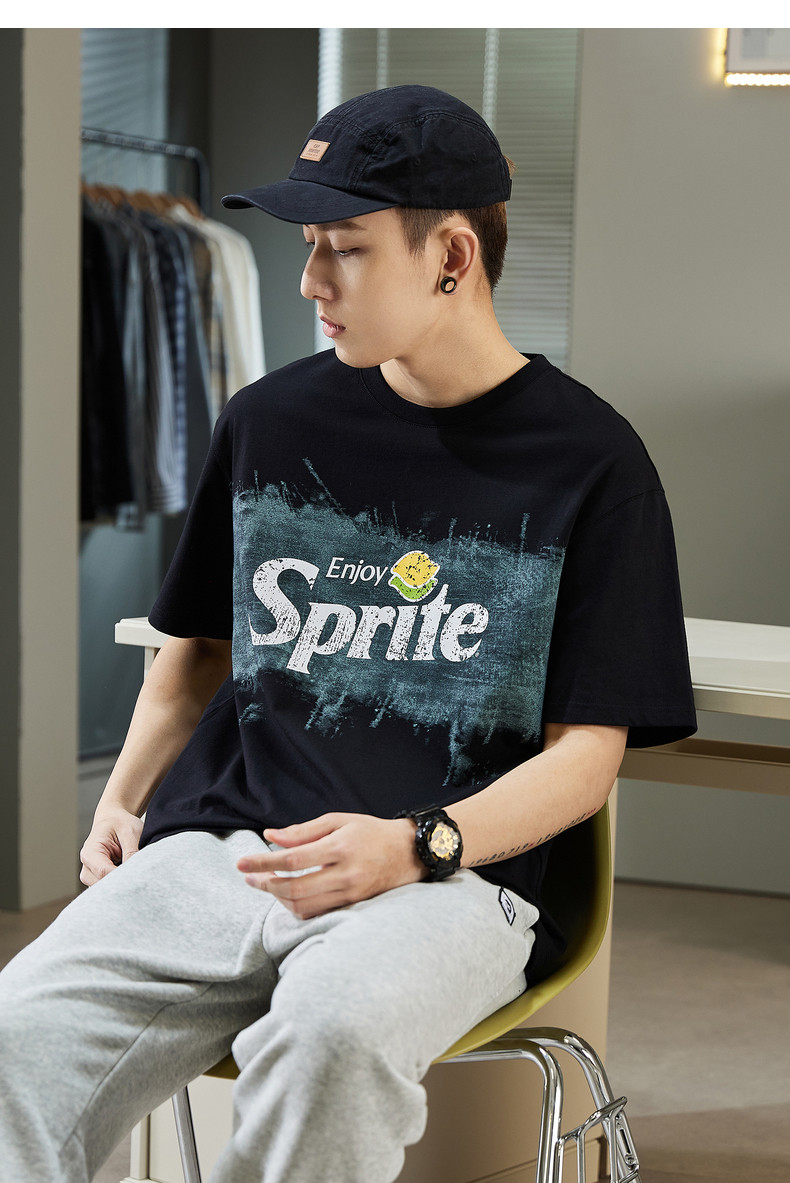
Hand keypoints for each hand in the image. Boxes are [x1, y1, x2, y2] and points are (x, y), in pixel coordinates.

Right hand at [79, 806, 142, 886]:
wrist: (113, 819)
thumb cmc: (120, 823)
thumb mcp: (130, 831)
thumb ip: (132, 852)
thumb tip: (135, 871)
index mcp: (90, 853)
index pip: (104, 872)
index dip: (122, 876)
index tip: (138, 874)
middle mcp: (87, 867)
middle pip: (103, 885)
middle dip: (122, 881)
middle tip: (139, 874)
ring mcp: (91, 876)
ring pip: (106, 890)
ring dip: (121, 883)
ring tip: (133, 870)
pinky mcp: (97, 880)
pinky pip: (109, 888)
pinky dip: (120, 884)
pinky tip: (128, 874)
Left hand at [237, 813, 424, 918]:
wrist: (409, 853)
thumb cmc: (371, 832)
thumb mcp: (339, 820)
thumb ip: (303, 831)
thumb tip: (270, 837)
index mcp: (341, 847)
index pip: (293, 859)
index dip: (263, 862)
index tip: (242, 862)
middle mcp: (346, 874)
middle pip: (295, 889)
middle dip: (265, 884)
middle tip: (249, 877)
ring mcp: (351, 893)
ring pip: (304, 906)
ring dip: (278, 898)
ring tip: (266, 884)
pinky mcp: (353, 906)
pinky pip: (317, 913)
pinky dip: (297, 907)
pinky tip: (288, 895)